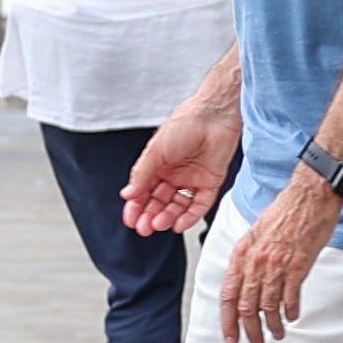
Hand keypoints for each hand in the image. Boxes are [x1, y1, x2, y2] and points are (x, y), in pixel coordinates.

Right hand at [121, 102, 241, 235]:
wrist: (215, 115)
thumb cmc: (185, 123)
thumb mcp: (156, 151)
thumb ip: (142, 174)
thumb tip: (128, 194)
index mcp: (158, 164)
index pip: (144, 191)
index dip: (137, 206)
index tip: (131, 220)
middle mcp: (174, 173)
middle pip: (160, 201)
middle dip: (151, 215)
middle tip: (144, 228)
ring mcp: (192, 179)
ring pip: (178, 205)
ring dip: (168, 217)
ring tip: (160, 224)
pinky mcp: (210, 182)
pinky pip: (199, 204)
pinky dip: (190, 216)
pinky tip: (179, 224)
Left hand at [218, 167, 342, 342]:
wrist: (310, 195)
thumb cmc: (286, 210)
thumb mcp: (256, 232)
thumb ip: (249, 257)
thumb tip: (246, 280)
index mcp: (242, 252)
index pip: (228, 295)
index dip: (227, 321)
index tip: (231, 337)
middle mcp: (255, 260)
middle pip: (246, 306)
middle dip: (250, 330)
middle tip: (255, 342)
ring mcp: (276, 264)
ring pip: (268, 306)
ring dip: (272, 325)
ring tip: (276, 333)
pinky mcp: (298, 265)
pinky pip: (290, 297)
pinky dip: (290, 311)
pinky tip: (292, 316)